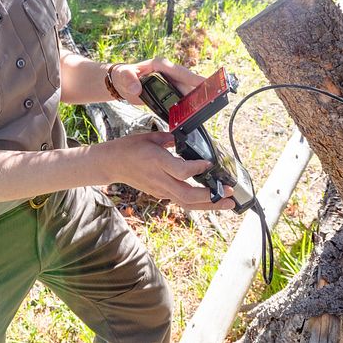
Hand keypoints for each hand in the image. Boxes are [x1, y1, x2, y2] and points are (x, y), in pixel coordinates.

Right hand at [99, 132, 233, 210]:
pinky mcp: (160, 194)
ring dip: (209, 205)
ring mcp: (160, 190)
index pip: (181, 171)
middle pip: (188, 196)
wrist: (112, 164)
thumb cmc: (130, 148)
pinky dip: (199, 202)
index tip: (210, 163)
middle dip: (212, 197)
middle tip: (229, 194)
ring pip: (187, 203)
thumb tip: (186, 139)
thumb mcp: (150, 137)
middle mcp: (160, 179)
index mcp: (157, 162)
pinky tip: (212, 200)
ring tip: (227, 203)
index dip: (198, 169)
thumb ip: (170, 138)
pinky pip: (182, 201)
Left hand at [108, 57, 203, 105]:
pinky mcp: (170, 92)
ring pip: (187, 93)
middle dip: (199, 92)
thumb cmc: (123, 75)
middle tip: (209, 102)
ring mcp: (171, 83)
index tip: (206, 83)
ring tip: (201, 112)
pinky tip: (189, 115)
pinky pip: (181, 100)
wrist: (122, 83)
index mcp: (161, 65)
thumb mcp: (124, 75)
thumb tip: (136, 88)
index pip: (180, 71)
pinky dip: (185, 107)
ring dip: (193, 102)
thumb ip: (129, 80)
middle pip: (188, 83)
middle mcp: (169, 73)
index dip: (194, 77)